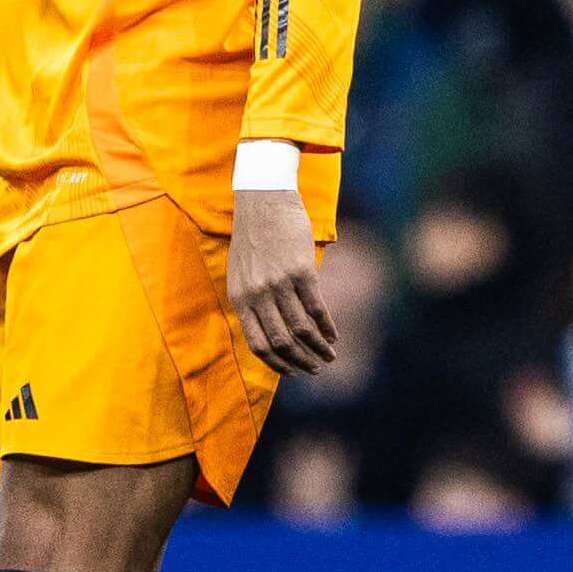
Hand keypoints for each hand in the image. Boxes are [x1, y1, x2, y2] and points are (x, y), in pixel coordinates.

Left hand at [226, 186, 337, 377]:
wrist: (264, 199)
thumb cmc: (254, 236)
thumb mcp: (241, 272)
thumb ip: (251, 300)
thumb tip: (270, 331)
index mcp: (239, 298)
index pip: (257, 344)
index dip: (277, 364)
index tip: (292, 372)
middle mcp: (257, 295)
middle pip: (281, 342)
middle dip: (301, 362)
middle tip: (315, 368)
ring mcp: (278, 284)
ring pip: (301, 329)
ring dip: (317, 348)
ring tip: (329, 356)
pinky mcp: (301, 271)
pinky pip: (316, 309)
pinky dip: (327, 327)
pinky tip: (333, 336)